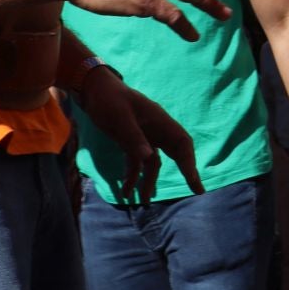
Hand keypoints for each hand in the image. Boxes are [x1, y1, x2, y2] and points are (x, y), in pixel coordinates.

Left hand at [76, 67, 200, 203]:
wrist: (92, 89)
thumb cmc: (108, 99)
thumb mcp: (119, 118)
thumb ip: (133, 138)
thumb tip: (148, 158)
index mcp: (159, 121)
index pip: (182, 144)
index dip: (190, 164)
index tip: (195, 184)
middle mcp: (155, 129)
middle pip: (175, 152)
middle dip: (184, 171)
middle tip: (195, 191)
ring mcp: (143, 135)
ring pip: (153, 162)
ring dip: (149, 180)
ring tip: (144, 200)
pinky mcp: (130, 140)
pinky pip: (136, 162)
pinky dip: (133, 176)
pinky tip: (125, 191)